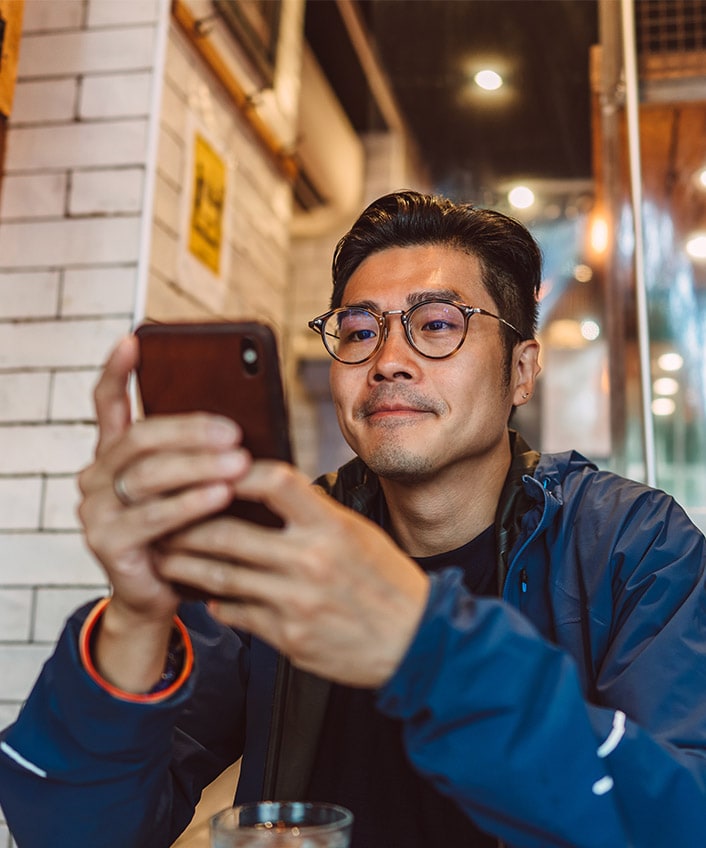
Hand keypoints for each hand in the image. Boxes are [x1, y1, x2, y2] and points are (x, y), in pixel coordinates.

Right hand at [76, 336, 250, 690]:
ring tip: (238, 461)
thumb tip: (241, 421)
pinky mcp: (107, 544)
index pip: (108, 404)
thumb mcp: (191, 486)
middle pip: (140, 438)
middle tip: (234, 430)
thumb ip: (199, 455)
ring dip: (197, 466)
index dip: (119, 371)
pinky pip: (152, 516)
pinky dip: (190, 504)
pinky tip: (222, 495)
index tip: (134, 339)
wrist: (164, 591)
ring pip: (148, 475)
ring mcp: (96, 510)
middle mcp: (96, 476)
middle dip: (190, 430)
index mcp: (114, 454)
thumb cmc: (186, 529)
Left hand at [156, 462, 429, 687]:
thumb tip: (266, 489)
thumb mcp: (358, 534)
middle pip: (226, 534)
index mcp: (331, 527)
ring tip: (163, 555)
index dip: (235, 472)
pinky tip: (203, 595)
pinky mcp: (288, 639)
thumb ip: (313, 514)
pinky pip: (236, 614)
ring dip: (183, 565)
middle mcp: (310, 561)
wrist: (416, 642)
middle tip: (159, 518)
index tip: (211, 470)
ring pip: (220, 578)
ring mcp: (296, 603)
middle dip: (184, 526)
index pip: (273, 482)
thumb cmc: (388, 582)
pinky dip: (215, 602)